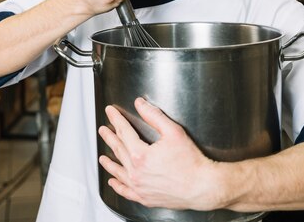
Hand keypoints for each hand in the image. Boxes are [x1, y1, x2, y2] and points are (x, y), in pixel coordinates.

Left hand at [98, 97, 219, 209]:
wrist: (202, 186)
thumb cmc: (191, 162)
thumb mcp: (173, 132)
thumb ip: (154, 116)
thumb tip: (140, 105)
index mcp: (141, 155)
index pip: (124, 132)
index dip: (116, 120)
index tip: (111, 112)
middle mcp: (136, 173)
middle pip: (119, 150)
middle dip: (110, 138)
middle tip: (103, 130)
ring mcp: (139, 187)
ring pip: (119, 172)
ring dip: (109, 163)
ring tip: (102, 157)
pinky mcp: (145, 198)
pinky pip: (126, 192)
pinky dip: (117, 186)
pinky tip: (113, 182)